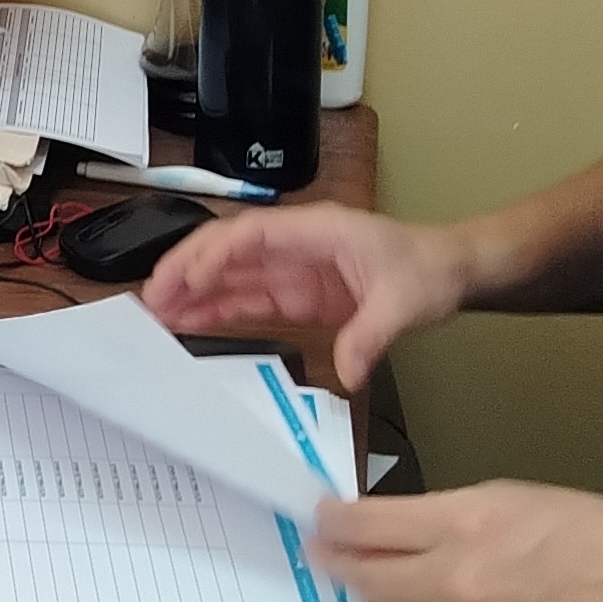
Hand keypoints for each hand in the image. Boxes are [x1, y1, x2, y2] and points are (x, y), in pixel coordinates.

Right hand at [140, 201, 473, 388]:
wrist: (451, 273)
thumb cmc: (428, 270)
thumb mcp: (405, 303)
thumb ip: (372, 335)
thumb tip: (348, 370)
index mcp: (317, 230)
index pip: (251, 234)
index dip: (212, 253)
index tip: (184, 278)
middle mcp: (296, 245)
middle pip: (227, 250)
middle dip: (186, 270)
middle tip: (151, 299)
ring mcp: (293, 270)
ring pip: (230, 276)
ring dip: (193, 293)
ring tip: (156, 315)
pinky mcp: (295, 295)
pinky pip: (247, 299)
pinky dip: (216, 310)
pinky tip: (190, 323)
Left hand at [312, 480, 602, 601]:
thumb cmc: (594, 532)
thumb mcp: (512, 497)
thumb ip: (449, 513)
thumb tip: (403, 524)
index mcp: (464, 525)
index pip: (369, 525)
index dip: (333, 520)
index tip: (319, 513)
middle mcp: (454, 580)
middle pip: (366, 577)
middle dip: (335, 560)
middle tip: (318, 546)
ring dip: (369, 590)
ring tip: (356, 571)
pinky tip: (419, 597)